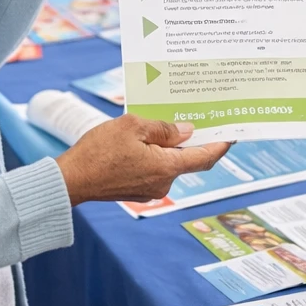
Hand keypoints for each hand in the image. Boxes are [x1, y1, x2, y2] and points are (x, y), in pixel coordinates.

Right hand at [55, 114, 229, 204]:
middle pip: (187, 158)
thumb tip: (186, 131)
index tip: (234, 134)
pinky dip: (155, 153)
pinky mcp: (137, 189)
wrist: (71, 179)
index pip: (205, 157)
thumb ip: (163, 128)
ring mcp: (150, 189)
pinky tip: (144, 138)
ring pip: (168, 162)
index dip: (221, 144)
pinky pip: (154, 168)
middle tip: (195, 116)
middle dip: (191, 138)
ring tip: (160, 121)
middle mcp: (163, 183)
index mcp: (166, 167)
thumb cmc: (99, 151)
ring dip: (168, 144)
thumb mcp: (133, 126)